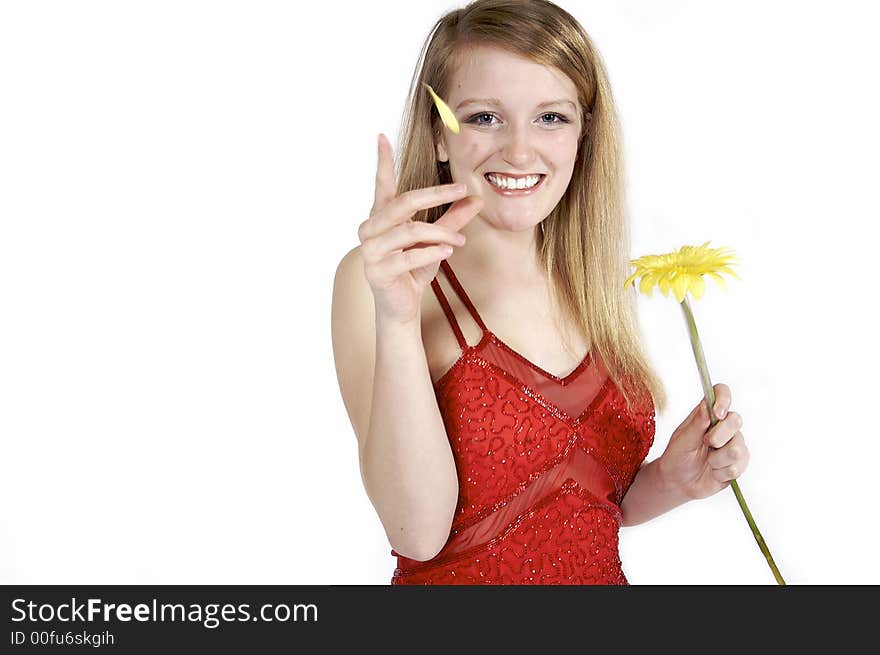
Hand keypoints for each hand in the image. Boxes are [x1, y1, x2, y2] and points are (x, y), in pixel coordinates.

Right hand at [357, 133, 482, 324]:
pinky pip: (408, 256)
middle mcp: (370, 229)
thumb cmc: (414, 269)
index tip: (382, 136)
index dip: (382, 161)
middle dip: (435, 194)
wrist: (401, 308)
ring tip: (459, 239)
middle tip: (461, 188)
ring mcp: (370, 250)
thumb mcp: (437, 240)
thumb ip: (453, 218)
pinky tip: (447, 250)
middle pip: (404, 202)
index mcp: (381, 217)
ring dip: (440, 232)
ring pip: (410, 230)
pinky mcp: (377, 271)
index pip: (381, 184)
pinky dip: (430, 252)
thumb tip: (476, 197)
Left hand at [657, 383, 750, 500]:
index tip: (717, 413)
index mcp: (707, 414)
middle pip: (736, 420)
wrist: (678, 483)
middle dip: (719, 436)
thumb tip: (707, 404)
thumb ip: (696, 424)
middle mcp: (723, 426)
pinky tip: (714, 472)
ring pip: (738, 448)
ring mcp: (734, 443)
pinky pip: (739, 467)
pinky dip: (722, 472)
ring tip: (708, 462)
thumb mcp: (682, 440)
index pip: (722, 394)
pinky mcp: (740, 462)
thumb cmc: (676, 457)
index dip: (724, 399)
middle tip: (706, 444)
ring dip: (717, 460)